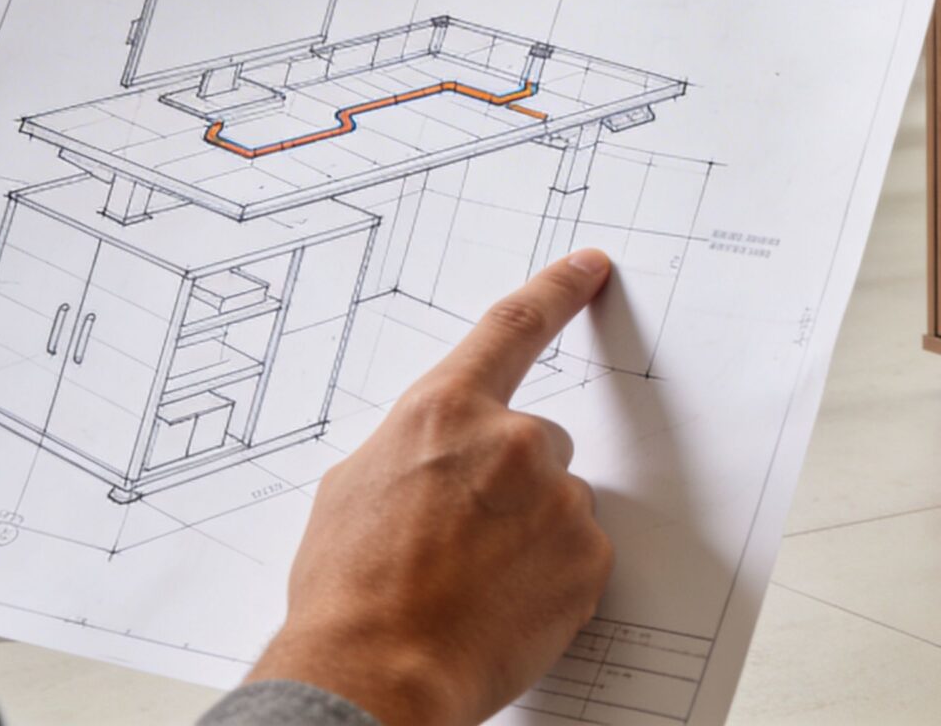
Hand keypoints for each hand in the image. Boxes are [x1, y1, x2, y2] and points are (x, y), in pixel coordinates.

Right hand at [246, 249, 616, 725]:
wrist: (378, 672)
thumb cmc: (350, 591)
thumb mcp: (354, 490)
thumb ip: (414, 451)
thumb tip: (436, 456)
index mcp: (445, 412)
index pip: (514, 327)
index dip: (557, 291)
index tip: (590, 268)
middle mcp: (514, 442)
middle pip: (538, 443)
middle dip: (510, 484)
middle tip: (461, 540)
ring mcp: (559, 498)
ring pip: (558, 504)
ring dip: (530, 534)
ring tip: (473, 583)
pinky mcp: (589, 555)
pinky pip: (578, 554)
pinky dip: (551, 577)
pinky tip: (504, 605)